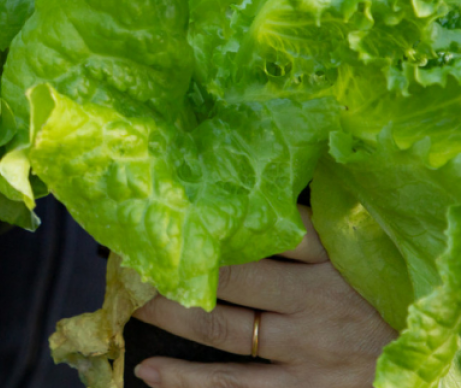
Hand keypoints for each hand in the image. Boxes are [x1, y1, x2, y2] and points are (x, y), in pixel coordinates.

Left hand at [130, 206, 396, 387]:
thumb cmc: (387, 295)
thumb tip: (252, 189)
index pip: (269, 226)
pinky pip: (236, 387)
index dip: (215, 215)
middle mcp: (316, 298)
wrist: (438, 355)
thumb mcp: (365, 251)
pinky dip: (188, 380)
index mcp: (335, 255)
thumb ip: (317, 224)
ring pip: (221, 327)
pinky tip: (148, 370)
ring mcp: (308, 347)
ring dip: (168, 312)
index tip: (172, 203)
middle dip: (178, 262)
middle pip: (231, 274)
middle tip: (131, 250)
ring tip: (129, 298)